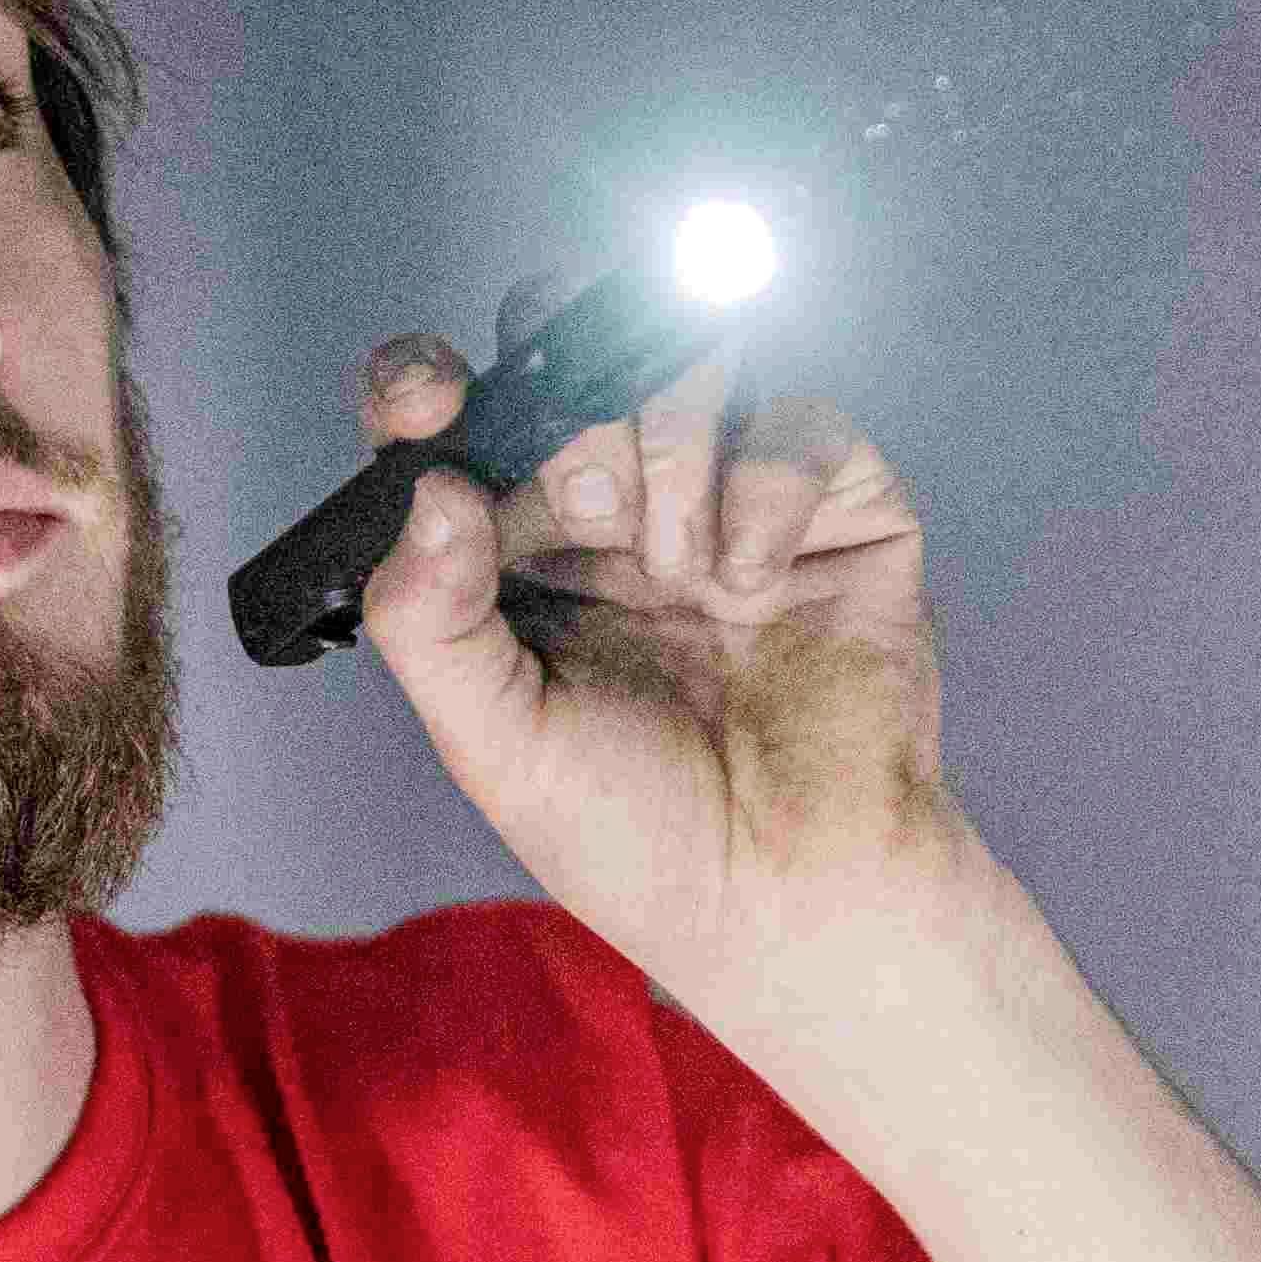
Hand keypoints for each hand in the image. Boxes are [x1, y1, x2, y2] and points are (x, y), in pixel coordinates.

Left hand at [344, 311, 990, 1031]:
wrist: (789, 900)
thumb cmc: (640, 837)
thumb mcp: (494, 742)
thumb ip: (430, 619)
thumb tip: (424, 486)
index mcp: (520, 553)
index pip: (457, 422)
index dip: (429, 384)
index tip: (422, 397)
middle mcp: (622, 508)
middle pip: (575, 361)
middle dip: (569, 410)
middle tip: (586, 511)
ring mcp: (732, 501)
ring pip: (690, 364)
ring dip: (666, 444)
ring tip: (675, 562)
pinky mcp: (837, 511)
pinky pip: (797, 422)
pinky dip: (763, 487)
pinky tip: (747, 583)